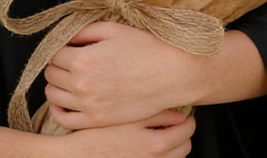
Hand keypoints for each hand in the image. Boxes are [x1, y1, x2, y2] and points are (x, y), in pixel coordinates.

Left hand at [45, 21, 196, 128]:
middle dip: (57, 64)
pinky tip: (65, 100)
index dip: (60, 48)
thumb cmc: (144, 48)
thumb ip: (84, 31)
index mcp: (83, 60)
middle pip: (51, 74)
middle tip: (70, 59)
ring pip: (53, 95)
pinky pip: (65, 119)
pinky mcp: (99, 121)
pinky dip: (58, 109)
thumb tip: (67, 37)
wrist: (171, 74)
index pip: (53, 54)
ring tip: (70, 76)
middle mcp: (82, 85)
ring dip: (57, 84)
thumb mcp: (112, 29)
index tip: (70, 46)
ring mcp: (89, 106)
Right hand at [62, 109, 195, 157]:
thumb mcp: (128, 117)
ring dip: (174, 146)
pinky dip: (162, 155)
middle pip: (185, 147)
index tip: (185, 114)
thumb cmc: (99, 133)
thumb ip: (157, 114)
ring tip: (163, 132)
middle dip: (183, 134)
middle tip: (176, 122)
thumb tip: (180, 114)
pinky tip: (150, 145)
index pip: (187, 131)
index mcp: (156, 144)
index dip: (188, 120)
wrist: (78, 155)